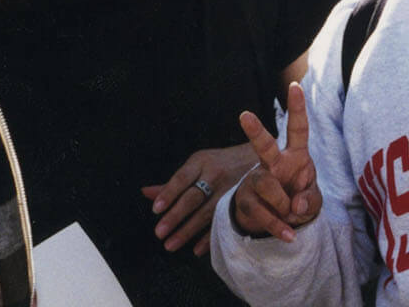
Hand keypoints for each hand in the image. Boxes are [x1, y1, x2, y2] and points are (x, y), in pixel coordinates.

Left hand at [141, 143, 258, 255]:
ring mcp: (230, 189)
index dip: (169, 193)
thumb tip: (145, 193)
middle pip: (193, 197)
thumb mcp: (199, 164)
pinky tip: (196, 249)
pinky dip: (209, 237)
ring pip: (206, 213)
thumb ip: (174, 181)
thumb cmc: (222, 163)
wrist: (262, 160)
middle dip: (175, 216)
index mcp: (202, 162)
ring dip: (188, 231)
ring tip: (170, 245)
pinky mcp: (241, 203)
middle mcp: (216, 174)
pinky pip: (223, 222)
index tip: (156, 209)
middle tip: (159, 233)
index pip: (181, 178)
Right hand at [231, 82, 321, 241]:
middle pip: (264, 146)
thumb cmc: (300, 199)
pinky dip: (277, 225)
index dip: (297, 108)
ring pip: (266, 185)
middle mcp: (274, 163)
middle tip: (244, 116)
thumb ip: (309, 200)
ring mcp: (257, 180)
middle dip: (255, 131)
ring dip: (283, 204)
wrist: (282, 222)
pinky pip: (261, 212)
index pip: (298, 129)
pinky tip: (288, 235)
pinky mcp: (247, 201)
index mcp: (295, 155)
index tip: (295, 86)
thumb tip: (295, 204)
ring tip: (292, 216)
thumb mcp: (313, 200)